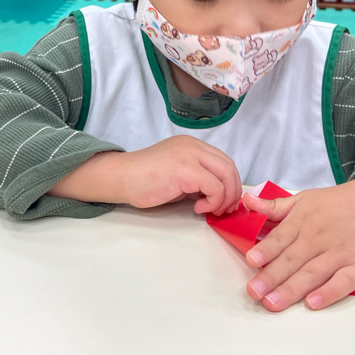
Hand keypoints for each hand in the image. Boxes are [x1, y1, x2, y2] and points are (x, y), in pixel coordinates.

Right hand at [120, 136, 242, 212]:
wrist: (122, 177)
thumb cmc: (144, 179)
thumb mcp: (177, 174)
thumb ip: (197, 178)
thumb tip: (217, 194)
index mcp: (192, 145)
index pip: (224, 161)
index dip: (230, 183)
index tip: (226, 202)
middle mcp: (194, 146)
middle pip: (229, 167)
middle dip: (232, 192)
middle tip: (224, 210)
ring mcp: (190, 155)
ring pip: (226, 175)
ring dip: (225, 198)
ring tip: (211, 210)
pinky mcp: (186, 169)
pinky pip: (215, 187)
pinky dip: (213, 202)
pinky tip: (198, 208)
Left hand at [242, 171, 354, 311]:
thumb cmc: (339, 203)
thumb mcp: (305, 198)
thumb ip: (275, 206)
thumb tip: (247, 201)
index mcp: (304, 220)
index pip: (281, 238)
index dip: (266, 250)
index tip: (251, 262)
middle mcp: (320, 237)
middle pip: (293, 259)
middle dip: (272, 277)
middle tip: (254, 292)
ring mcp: (342, 252)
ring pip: (313, 273)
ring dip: (292, 289)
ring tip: (273, 303)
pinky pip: (343, 282)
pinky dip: (328, 292)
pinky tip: (312, 303)